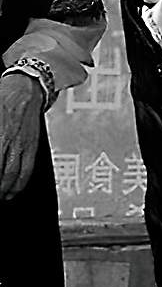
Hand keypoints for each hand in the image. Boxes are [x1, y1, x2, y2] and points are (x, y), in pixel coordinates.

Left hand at [0, 72, 44, 199]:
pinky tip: (15, 188)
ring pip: (17, 174)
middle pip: (4, 174)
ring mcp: (25, 144)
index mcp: (1, 134)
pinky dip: (22, 182)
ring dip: (8, 189)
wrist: (27, 88)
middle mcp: (13, 141)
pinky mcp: (33, 144)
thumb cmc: (3, 98)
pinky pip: (29, 168)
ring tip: (2, 197)